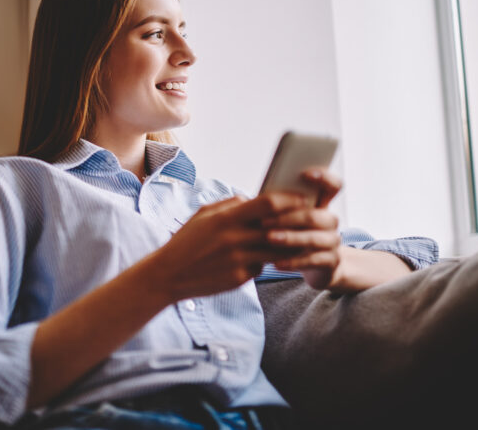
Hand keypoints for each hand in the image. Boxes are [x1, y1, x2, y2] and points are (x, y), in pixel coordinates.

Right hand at [142, 192, 310, 301]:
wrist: (168, 274)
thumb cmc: (186, 241)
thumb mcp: (203, 215)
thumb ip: (229, 205)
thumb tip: (252, 199)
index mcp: (226, 218)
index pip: (268, 203)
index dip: (289, 200)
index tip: (301, 199)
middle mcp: (234, 238)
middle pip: (279, 228)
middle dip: (297, 224)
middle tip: (309, 221)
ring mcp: (238, 260)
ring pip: (276, 251)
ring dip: (288, 246)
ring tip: (296, 241)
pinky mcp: (239, 278)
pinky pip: (261, 268)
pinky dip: (263, 263)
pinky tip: (260, 260)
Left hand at [261, 168, 342, 288]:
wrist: (315, 266)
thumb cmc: (292, 234)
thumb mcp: (286, 218)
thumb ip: (279, 206)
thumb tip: (254, 198)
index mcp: (321, 204)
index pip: (332, 185)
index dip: (324, 177)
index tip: (304, 173)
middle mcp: (330, 221)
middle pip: (315, 215)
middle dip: (288, 217)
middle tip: (263, 221)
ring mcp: (332, 242)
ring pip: (314, 238)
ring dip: (290, 238)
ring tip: (270, 239)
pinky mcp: (331, 262)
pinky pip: (313, 260)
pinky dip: (294, 261)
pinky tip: (277, 263)